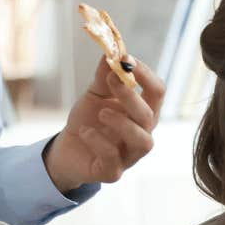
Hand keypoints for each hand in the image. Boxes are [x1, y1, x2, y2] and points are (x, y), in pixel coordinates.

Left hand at [44, 56, 165, 191]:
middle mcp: (142, 134)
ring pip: (143, 141)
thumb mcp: (95, 94)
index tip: (126, 59)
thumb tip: (112, 52)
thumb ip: (105, 77)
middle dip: (131, 97)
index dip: (146, 75)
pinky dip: (99, 142)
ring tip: (101, 113)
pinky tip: (85, 131)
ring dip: (123, 123)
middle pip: (150, 115)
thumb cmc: (88, 119)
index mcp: (142, 112)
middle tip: (112, 80)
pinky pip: (114, 159)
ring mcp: (129, 155)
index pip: (157, 92)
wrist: (67, 149)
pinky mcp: (112, 172)